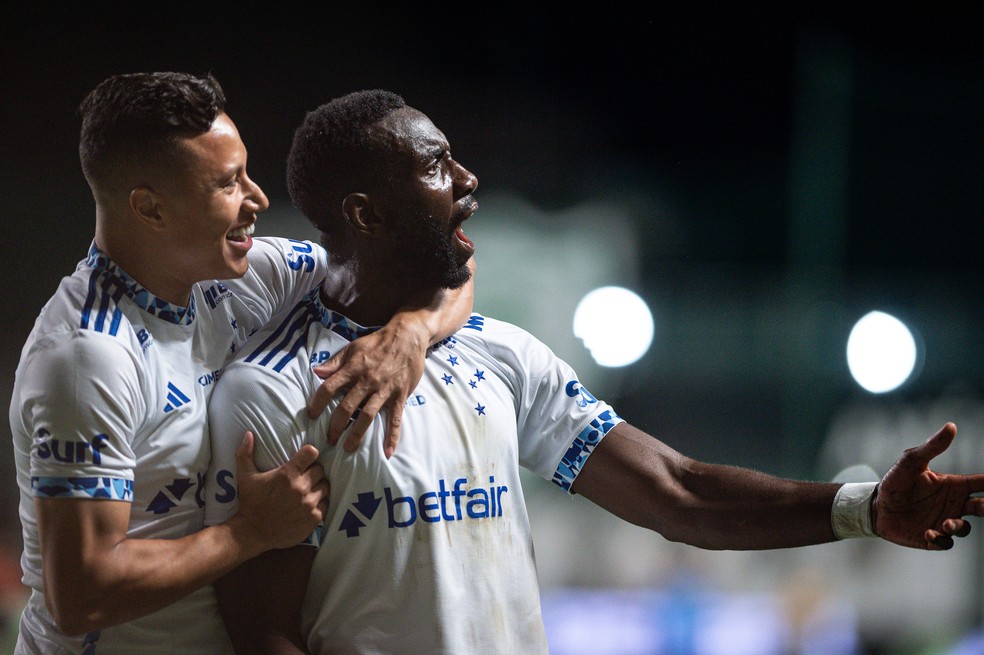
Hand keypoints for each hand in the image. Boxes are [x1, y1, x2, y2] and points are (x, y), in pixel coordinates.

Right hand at [235, 432, 328, 549]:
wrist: (252, 532)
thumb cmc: (250, 503)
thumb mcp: (245, 477)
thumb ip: (246, 453)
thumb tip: (248, 433)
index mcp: (288, 474)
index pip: (311, 453)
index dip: (309, 454)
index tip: (305, 458)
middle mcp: (301, 487)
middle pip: (320, 470)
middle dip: (313, 472)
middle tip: (304, 478)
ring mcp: (309, 504)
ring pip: (325, 487)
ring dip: (318, 487)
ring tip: (308, 491)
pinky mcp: (314, 518)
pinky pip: (326, 504)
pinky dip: (319, 504)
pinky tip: (308, 505)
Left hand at [306, 317, 427, 457]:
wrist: (408, 336)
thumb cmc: (378, 342)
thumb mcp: (353, 347)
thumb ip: (335, 362)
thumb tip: (316, 372)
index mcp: (353, 368)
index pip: (329, 387)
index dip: (318, 402)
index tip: (311, 415)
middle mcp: (367, 381)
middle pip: (347, 407)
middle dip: (336, 426)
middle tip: (328, 440)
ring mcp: (384, 390)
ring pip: (367, 416)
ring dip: (357, 434)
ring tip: (348, 448)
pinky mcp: (400, 395)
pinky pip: (395, 419)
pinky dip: (392, 436)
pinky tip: (388, 451)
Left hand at [874, 422, 983, 549]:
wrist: (875, 506)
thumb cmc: (895, 480)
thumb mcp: (911, 461)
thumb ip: (932, 446)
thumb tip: (951, 426)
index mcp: (953, 485)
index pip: (982, 484)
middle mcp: (953, 504)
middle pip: (981, 508)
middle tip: (982, 507)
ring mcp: (943, 521)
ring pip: (964, 528)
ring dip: (957, 526)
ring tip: (945, 523)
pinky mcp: (932, 537)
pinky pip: (945, 542)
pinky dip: (941, 540)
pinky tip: (928, 533)